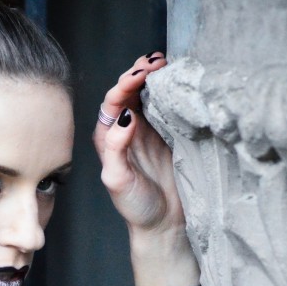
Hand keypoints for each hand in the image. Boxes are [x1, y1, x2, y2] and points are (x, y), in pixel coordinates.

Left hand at [93, 52, 183, 233]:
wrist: (164, 224)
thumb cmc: (136, 206)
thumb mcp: (119, 181)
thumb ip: (117, 149)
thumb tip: (124, 117)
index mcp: (108, 138)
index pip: (112, 103)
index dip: (124, 85)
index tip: (139, 75)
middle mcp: (125, 130)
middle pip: (129, 93)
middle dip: (139, 73)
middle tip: (155, 61)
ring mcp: (148, 130)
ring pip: (147, 95)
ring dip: (154, 77)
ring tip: (164, 61)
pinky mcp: (168, 134)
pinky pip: (167, 106)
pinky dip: (170, 91)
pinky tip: (178, 80)